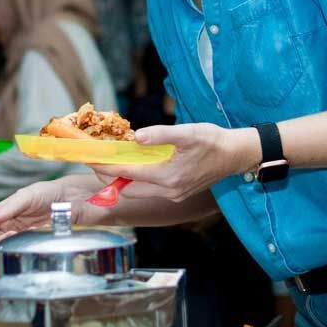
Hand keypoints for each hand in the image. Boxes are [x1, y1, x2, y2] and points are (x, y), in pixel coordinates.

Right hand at [0, 176, 103, 244]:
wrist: (74, 198)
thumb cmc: (49, 192)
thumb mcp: (28, 195)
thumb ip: (10, 206)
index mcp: (7, 211)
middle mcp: (14, 224)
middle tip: (8, 236)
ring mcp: (25, 234)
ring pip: (10, 246)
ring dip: (10, 245)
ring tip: (18, 238)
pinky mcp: (38, 242)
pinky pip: (27, 249)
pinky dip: (26, 247)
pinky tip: (33, 239)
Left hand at [90, 123, 259, 202]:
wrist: (236, 155)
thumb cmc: (213, 141)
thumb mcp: (187, 133)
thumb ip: (160, 135)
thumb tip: (136, 138)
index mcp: (168, 177)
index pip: (127, 174)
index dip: (106, 166)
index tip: (90, 159)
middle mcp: (169, 190)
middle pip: (128, 189)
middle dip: (109, 177)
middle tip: (97, 161)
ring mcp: (174, 194)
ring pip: (138, 191)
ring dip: (123, 180)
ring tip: (112, 162)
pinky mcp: (178, 192)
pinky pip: (150, 189)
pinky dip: (137, 179)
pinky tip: (135, 164)